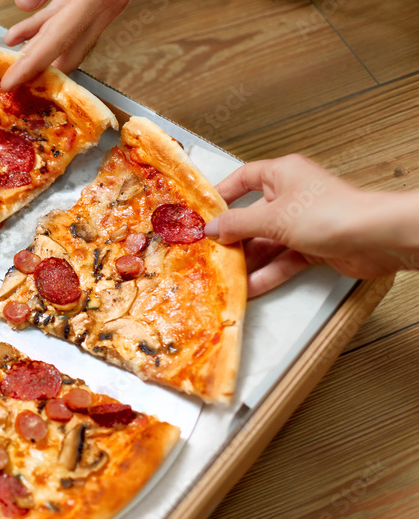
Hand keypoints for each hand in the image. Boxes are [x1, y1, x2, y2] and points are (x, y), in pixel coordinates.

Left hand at [2, 0, 128, 90]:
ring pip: (66, 34)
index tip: (11, 82)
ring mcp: (106, 3)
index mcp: (95, 0)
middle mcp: (105, 7)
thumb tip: (23, 5)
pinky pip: (70, 15)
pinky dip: (45, 22)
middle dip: (37, 67)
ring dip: (37, 44)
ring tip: (11, 51)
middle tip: (12, 79)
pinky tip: (24, 27)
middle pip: (66, 52)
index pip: (58, 42)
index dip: (32, 65)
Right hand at [207, 155, 418, 296]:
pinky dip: (268, 273)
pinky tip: (250, 286)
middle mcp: (292, 196)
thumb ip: (237, 224)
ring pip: (266, 241)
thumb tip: (213, 228)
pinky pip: (282, 259)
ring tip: (225, 274)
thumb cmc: (329, 213)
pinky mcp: (313, 246)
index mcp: (283, 174)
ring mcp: (303, 222)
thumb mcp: (272, 217)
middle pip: (252, 215)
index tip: (202, 211)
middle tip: (209, 251)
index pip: (244, 178)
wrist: (375, 238)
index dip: (222, 193)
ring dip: (248, 259)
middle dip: (232, 236)